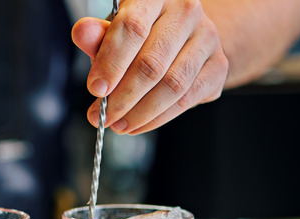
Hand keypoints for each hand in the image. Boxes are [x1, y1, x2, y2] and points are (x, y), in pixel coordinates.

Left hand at [72, 0, 228, 134]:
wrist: (182, 38)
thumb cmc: (141, 33)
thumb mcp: (115, 31)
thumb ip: (98, 36)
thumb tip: (81, 33)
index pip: (133, 28)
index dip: (110, 63)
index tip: (95, 89)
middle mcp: (187, 12)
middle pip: (152, 63)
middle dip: (122, 97)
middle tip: (102, 116)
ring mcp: (207, 38)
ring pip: (172, 85)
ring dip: (139, 112)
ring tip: (118, 125)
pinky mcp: (218, 66)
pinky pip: (187, 99)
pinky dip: (158, 118)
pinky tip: (138, 125)